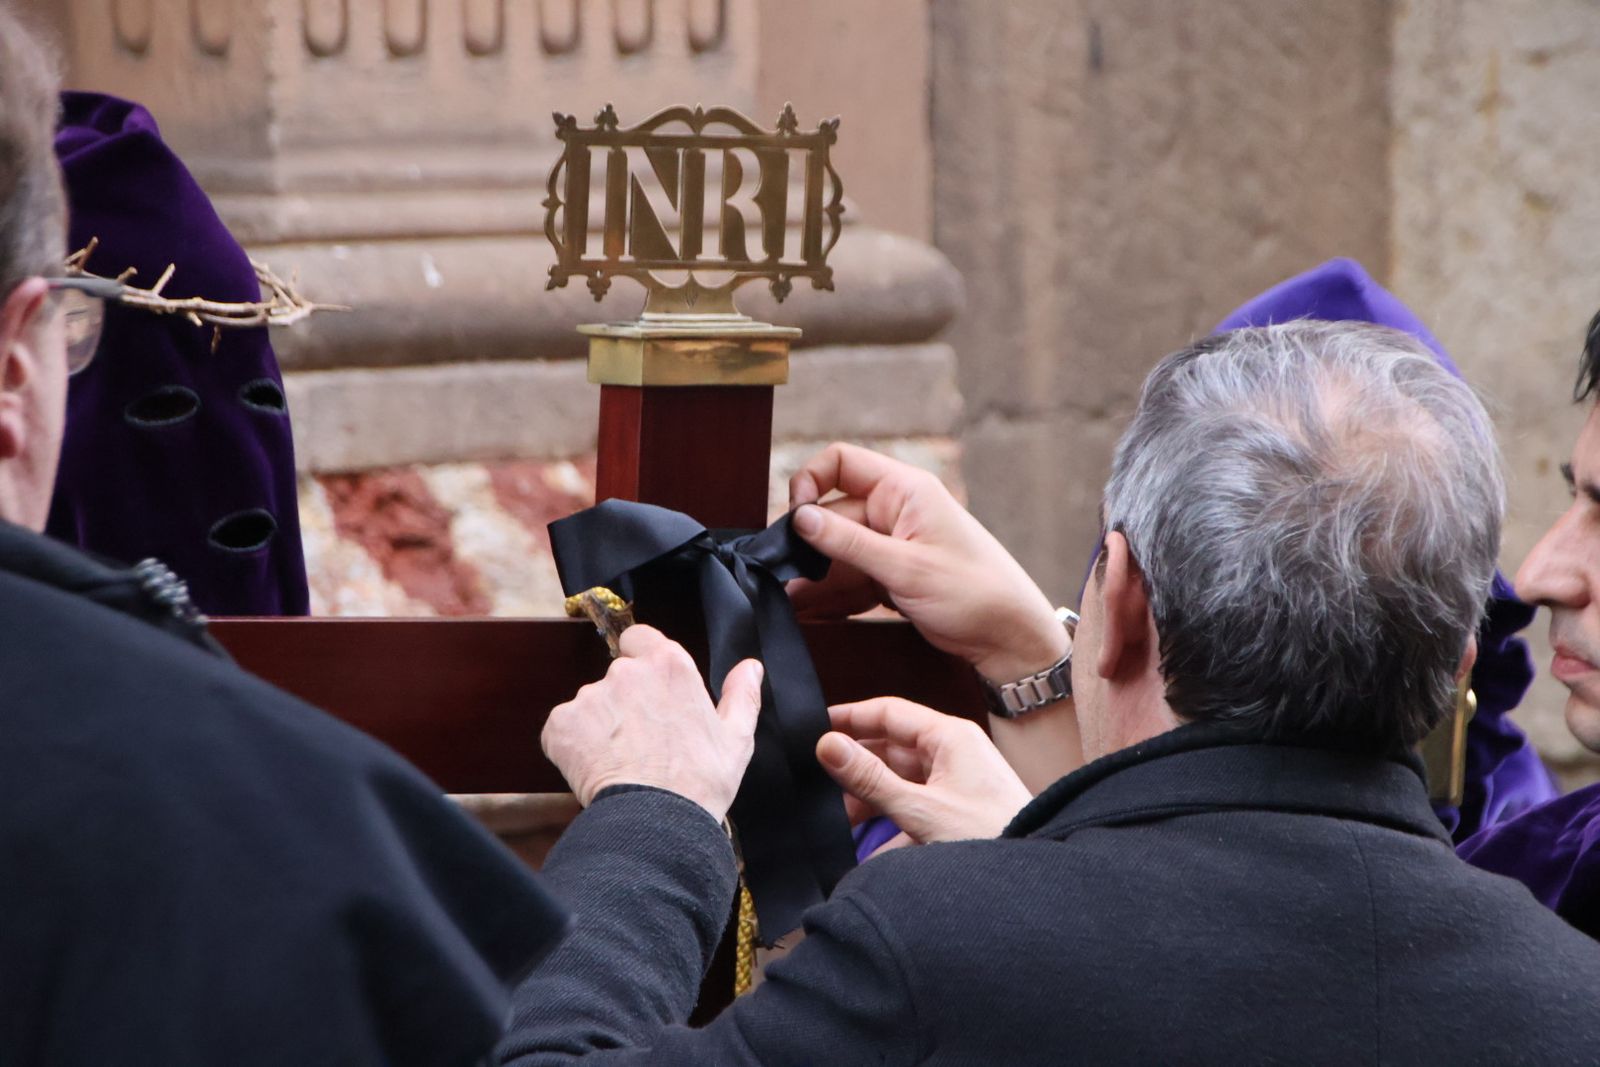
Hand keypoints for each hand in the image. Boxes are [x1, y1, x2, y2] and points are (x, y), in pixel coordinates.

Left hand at [542, 626, 762, 822]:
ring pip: (591, 703)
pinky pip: (563, 729)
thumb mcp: (736, 738)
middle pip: (618, 674)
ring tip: (622, 760)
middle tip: (642, 738)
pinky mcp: (562, 724)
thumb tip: (750, 668)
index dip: (643, 659)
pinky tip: (596, 769)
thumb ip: (742, 695)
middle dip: (626, 700)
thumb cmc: (700, 782)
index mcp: (669, 665)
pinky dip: (573, 746)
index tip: (650, 688)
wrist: (657, 821)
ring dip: (601, 724)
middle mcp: (626, 672)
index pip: (640, 638)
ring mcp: (590, 696)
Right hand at [789, 443, 1068, 682]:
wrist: (1009, 639)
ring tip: (790, 602)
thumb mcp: (905, 568)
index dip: (810, 481)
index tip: (796, 517)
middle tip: (783, 576)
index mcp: (905, 490)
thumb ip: (848, 542)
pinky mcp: (892, 575)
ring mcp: (893, 544)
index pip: (841, 462)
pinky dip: (833, 595)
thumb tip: (800, 517)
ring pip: (837, 552)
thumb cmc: (974, 593)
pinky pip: (851, 577)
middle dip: (808, 546)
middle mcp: (896, 511)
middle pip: (832, 514)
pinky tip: (814, 613)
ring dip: (816, 577)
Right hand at [816, 698, 1032, 843]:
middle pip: (891, 749)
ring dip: (871, 800)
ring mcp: (956, 782)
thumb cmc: (990, 837)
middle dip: (857, 768)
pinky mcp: (958, 811)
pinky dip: (893, 827)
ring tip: (840, 822)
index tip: (813, 727)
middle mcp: (953, 752)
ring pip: (900, 781)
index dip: (849, 717)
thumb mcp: (920, 809)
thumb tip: (827, 746)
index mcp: (949, 736)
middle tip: (819, 784)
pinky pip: (915, 809)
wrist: (1033, 883)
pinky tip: (870, 852)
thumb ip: (870, 779)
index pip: (888, 712)